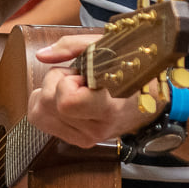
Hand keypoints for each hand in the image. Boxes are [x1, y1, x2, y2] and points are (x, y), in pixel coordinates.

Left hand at [26, 32, 156, 148]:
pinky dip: (46, 105)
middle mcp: (96, 129)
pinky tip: (65, 99)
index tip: (83, 75)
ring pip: (38, 114)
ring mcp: (86, 138)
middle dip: (55, 82)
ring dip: (49, 94)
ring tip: (73, 88)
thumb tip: (42, 56)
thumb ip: (72, 46)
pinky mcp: (76, 141)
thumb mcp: (107, 48)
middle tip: (77, 78)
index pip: (67, 102)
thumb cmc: (129, 71)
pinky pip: (40, 121)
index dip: (67, 82)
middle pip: (48, 104)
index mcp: (109, 107)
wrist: (150, 101)